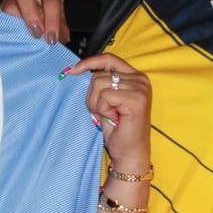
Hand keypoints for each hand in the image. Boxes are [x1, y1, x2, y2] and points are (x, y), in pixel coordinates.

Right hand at [0, 0, 69, 44]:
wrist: (32, 24)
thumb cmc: (48, 21)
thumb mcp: (58, 24)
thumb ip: (60, 30)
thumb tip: (62, 39)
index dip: (52, 19)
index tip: (51, 39)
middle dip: (30, 13)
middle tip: (36, 34)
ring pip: (9, 2)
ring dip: (17, 21)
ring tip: (23, 37)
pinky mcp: (1, 8)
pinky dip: (6, 26)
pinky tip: (12, 36)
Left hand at [67, 53, 150, 167]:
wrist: (129, 153)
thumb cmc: (118, 130)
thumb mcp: (106, 101)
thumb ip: (101, 83)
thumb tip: (77, 70)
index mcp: (135, 77)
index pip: (108, 58)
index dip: (89, 62)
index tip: (72, 70)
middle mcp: (140, 80)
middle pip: (99, 74)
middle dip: (92, 96)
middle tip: (103, 113)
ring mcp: (140, 89)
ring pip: (99, 84)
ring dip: (97, 104)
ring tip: (109, 116)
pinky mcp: (136, 99)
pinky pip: (105, 96)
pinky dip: (103, 110)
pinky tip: (113, 119)